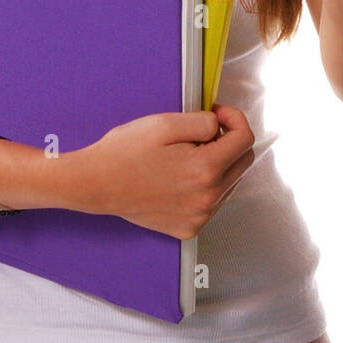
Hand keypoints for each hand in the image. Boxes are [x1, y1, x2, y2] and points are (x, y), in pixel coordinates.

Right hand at [71, 104, 254, 238]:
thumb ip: (203, 122)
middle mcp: (207, 198)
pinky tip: (183, 176)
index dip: (234, 118)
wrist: (96, 183)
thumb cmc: (125, 152)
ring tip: (187, 155)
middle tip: (202, 132)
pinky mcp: (189, 228)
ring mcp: (199, 216)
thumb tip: (221, 126)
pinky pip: (214, 202)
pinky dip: (207, 185)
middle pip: (243, 161)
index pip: (246, 139)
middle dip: (229, 140)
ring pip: (231, 182)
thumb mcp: (165, 123)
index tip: (218, 114)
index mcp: (205, 169)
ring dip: (219, 163)